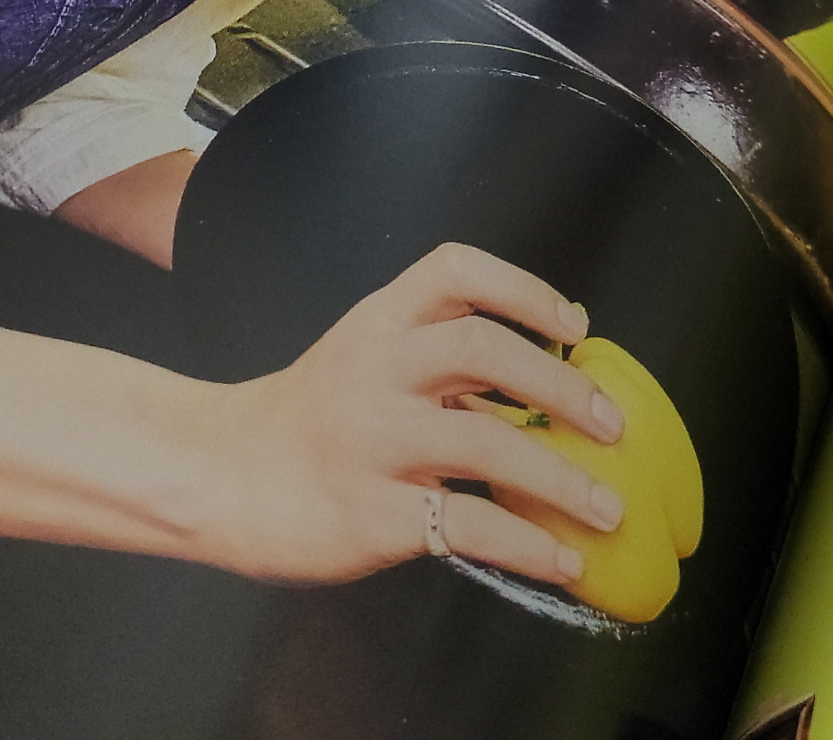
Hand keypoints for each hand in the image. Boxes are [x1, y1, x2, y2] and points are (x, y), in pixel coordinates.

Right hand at [195, 242, 627, 586]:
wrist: (222, 477)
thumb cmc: (308, 420)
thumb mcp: (361, 357)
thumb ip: (434, 357)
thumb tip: (546, 383)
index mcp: (377, 322)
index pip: (455, 272)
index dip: (524, 290)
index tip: (575, 328)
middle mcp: (374, 368)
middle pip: (482, 348)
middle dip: (561, 386)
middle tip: (610, 424)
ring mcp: (371, 440)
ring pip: (485, 441)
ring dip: (563, 478)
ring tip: (607, 508)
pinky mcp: (372, 511)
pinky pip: (467, 524)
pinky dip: (528, 544)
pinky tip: (561, 559)